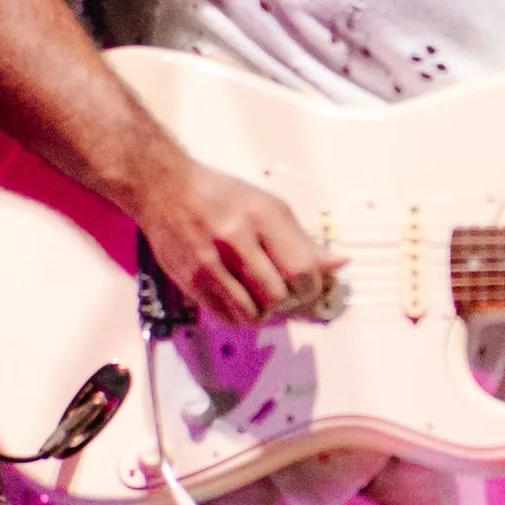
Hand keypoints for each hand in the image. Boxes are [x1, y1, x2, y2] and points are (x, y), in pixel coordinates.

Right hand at [129, 152, 337, 328]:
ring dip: (263, 312)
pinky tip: (240, 300)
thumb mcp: (267, 206)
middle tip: (283, 294)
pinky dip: (240, 316)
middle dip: (287, 302)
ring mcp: (210, 260)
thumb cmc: (221, 196)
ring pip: (252, 312)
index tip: (307, 286)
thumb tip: (340, 263)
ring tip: (260, 298)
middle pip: (279, 295)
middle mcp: (236, 237)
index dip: (311, 287)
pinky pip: (226, 316)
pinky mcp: (190, 279)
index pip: (302, 269)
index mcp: (262, 215)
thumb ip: (302, 239)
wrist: (164, 188)